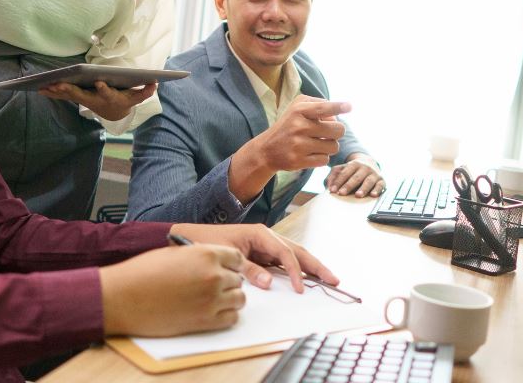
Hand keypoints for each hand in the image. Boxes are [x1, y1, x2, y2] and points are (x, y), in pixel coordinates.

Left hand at [39, 80, 156, 121]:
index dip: (104, 88)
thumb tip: (155, 82)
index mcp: (109, 97)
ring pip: (68, 96)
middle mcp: (95, 100)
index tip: (100, 82)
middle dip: (69, 90)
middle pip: (81, 95)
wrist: (114, 112)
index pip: (107, 93)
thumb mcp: (137, 97)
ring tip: (42, 87)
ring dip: (55, 92)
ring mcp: (84, 99)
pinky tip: (40, 88)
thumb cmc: (125, 100)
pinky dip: (52, 92)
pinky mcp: (77, 98)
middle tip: (58, 85)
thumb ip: (145, 91)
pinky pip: (63, 96)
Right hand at [100, 244, 244, 335]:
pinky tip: (211, 312)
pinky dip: (226, 316)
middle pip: (238, 280)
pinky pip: (231, 318)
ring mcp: (211, 300)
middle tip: (213, 286)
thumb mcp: (175, 253)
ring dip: (229, 299)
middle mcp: (213, 276)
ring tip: (212, 300)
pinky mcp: (205, 321)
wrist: (123, 297)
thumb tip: (213, 264)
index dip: (231, 264)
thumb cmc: (142, 273)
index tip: (226, 269)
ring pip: (239, 299)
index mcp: (206, 254)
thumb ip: (199, 256)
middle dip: (228, 282)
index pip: (237, 258)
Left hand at [169, 223, 338, 293]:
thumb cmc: (206, 241)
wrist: (188, 235)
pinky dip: (296, 269)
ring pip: (293, 255)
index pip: (285, 253)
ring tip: (327, 278)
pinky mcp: (261, 252)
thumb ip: (248, 270)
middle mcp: (266, 237)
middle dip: (316, 265)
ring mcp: (265, 244)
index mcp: (260, 233)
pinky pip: (283, 261)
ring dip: (310, 267)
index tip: (299, 289)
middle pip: (297, 251)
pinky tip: (306, 278)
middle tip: (334, 279)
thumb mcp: (227, 255)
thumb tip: (269, 283)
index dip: (295, 271)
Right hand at [229, 96, 349, 201]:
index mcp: (299, 110)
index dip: (337, 107)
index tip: (350, 106)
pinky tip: (311, 153)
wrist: (266, 150)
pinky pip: (325, 160)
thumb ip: (318, 105)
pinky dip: (322, 157)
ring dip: (330, 146)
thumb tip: (338, 115)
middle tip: (327, 133)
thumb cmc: (289, 125)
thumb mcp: (297, 108)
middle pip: (338, 130)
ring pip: (334, 146)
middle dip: (337, 132)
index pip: (322, 108)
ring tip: (318, 143)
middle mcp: (298, 126)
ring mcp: (298, 144)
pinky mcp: (299, 161)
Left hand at [326, 154, 384, 197]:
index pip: (345, 173)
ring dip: (363, 188)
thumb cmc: (352, 171)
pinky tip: (373, 195)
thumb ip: (333, 176)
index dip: (338, 182)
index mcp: (353, 164)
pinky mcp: (381, 180)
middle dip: (348, 186)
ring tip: (358, 195)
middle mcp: (365, 168)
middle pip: (356, 177)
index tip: (332, 190)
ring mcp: (374, 174)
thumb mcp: (342, 169)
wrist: (369, 164)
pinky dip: (377, 190)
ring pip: (368, 181)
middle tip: (341, 193)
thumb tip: (329, 186)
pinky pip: (381, 185)